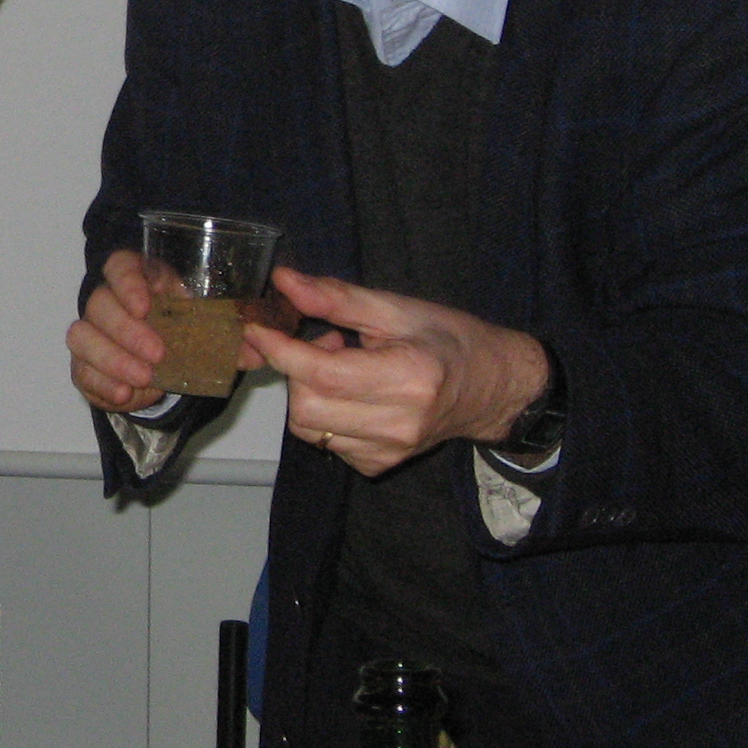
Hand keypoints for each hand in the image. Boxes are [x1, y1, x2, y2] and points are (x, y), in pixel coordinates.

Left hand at [248, 269, 552, 476]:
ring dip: (307, 392)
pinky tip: (350, 393)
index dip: (280, 351)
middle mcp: (399, 423)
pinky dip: (323, 415)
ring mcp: (389, 451)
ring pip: (308, 428)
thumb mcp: (397, 308)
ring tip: (340, 364)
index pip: (323, 373)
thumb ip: (337, 298)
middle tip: (325, 341)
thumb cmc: (449, 341)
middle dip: (296, 370)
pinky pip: (325, 442)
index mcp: (408, 379)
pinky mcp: (379, 465)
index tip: (256, 329)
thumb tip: (284, 282)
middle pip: (307, 405)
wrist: (491, 388)